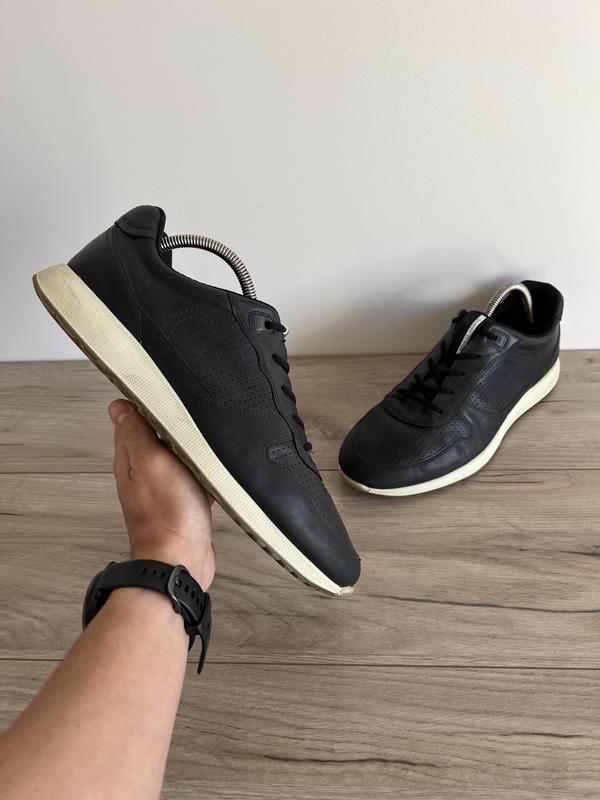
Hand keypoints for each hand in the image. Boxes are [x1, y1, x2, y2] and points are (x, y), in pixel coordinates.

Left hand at [108, 400, 214, 589]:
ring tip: (202, 439)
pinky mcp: (183, 502)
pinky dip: (200, 472)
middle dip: (169, 425)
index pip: (130, 420)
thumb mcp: (151, 462)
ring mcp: (163, 489)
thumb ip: (137, 433)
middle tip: (188, 414)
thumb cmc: (168, 515)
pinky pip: (191, 478)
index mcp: (130, 460)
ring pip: (175, 457)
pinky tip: (210, 471)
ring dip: (187, 449)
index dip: (144, 404)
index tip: (162, 392)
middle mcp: (143, 473)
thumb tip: (119, 406)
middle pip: (154, 437)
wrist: (182, 560)